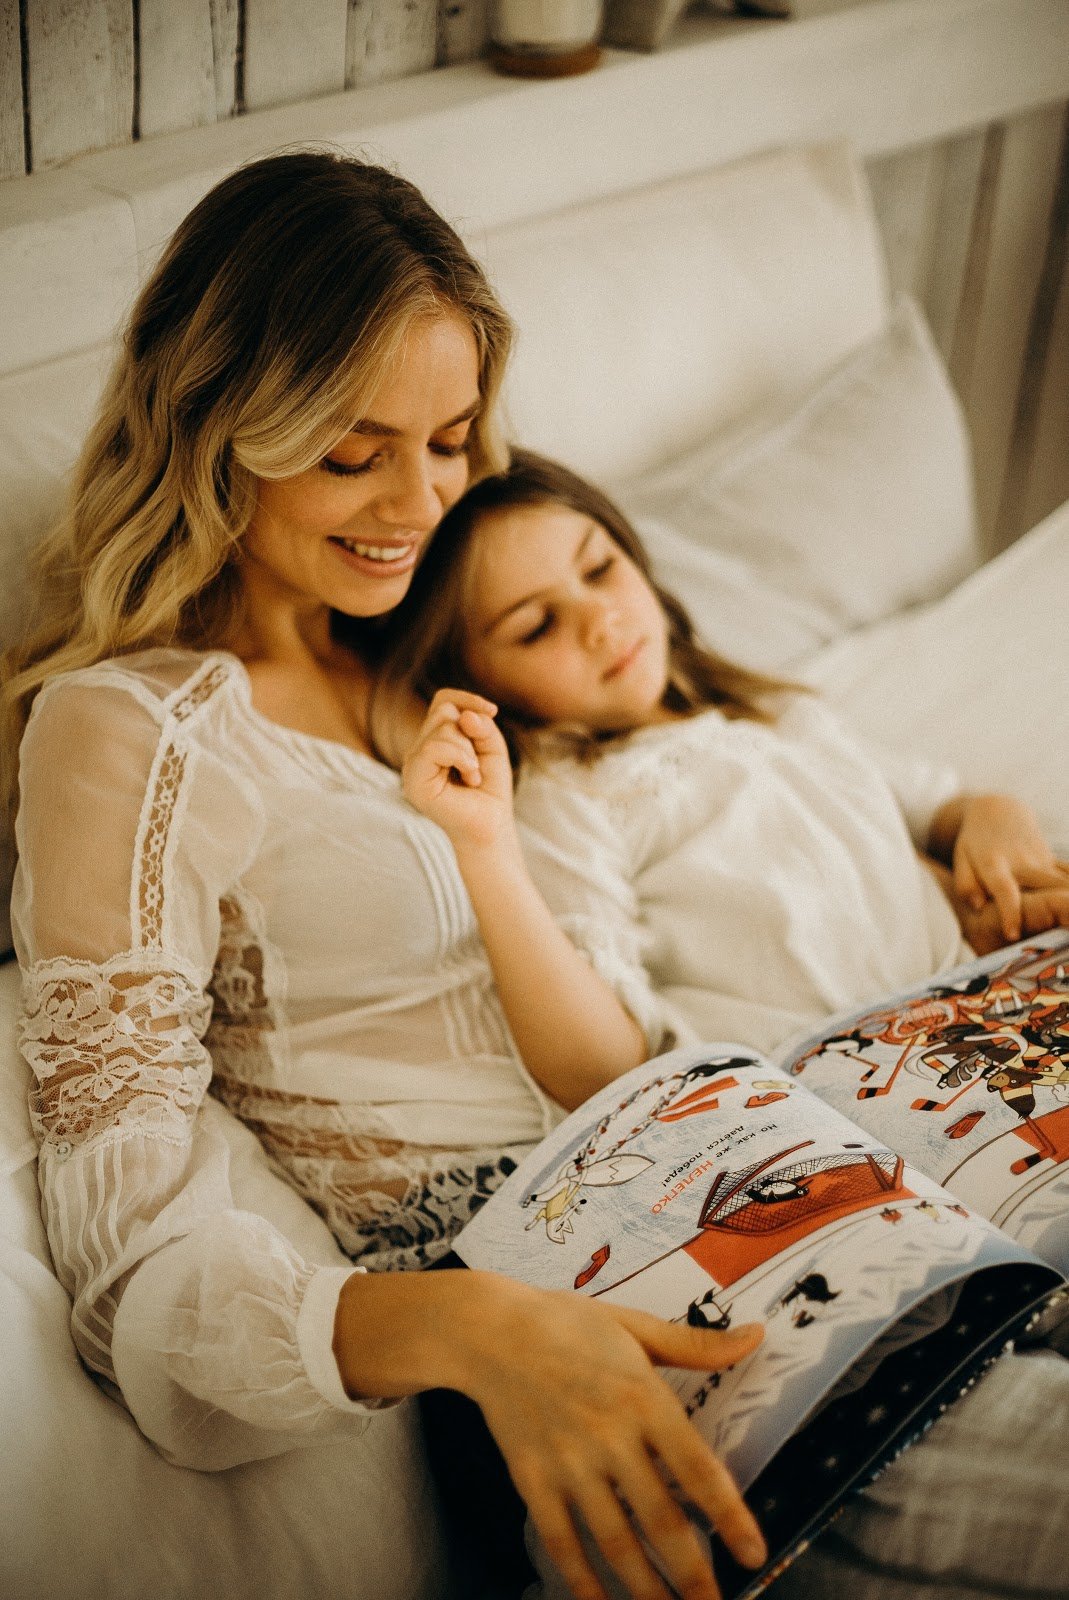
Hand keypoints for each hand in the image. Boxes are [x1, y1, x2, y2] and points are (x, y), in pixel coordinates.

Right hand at [401, 688, 516, 854]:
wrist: (491, 827)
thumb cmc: (490, 790)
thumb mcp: (492, 748)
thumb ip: (482, 725)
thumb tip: (464, 716)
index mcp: (433, 741)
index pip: (443, 702)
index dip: (466, 699)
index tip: (492, 711)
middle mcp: (419, 751)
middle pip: (443, 711)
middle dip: (470, 733)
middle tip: (477, 764)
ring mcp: (413, 765)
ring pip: (441, 728)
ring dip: (468, 750)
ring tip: (473, 775)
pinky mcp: (414, 781)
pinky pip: (433, 748)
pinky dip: (460, 757)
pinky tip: (469, 777)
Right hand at [463, 1279, 766, 1599]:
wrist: (489, 1330)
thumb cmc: (566, 1324)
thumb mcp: (635, 1326)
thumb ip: (696, 1344)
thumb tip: (757, 1337)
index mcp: (642, 1396)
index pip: (697, 1468)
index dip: (729, 1516)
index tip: (752, 1554)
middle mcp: (609, 1436)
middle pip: (659, 1519)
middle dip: (692, 1573)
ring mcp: (569, 1463)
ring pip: (614, 1539)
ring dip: (646, 1587)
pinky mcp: (533, 1480)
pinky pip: (561, 1540)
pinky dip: (581, 1580)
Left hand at [950, 795, 1068, 941]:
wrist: (998, 812)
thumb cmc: (974, 843)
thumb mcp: (962, 858)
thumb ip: (966, 884)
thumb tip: (978, 906)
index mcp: (995, 863)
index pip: (1004, 890)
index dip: (1010, 912)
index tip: (1013, 934)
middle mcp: (1022, 861)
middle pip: (1044, 886)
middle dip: (1054, 910)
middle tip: (1055, 940)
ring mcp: (1041, 859)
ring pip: (1062, 883)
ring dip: (1068, 902)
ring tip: (1068, 930)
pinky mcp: (1052, 860)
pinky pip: (1068, 875)